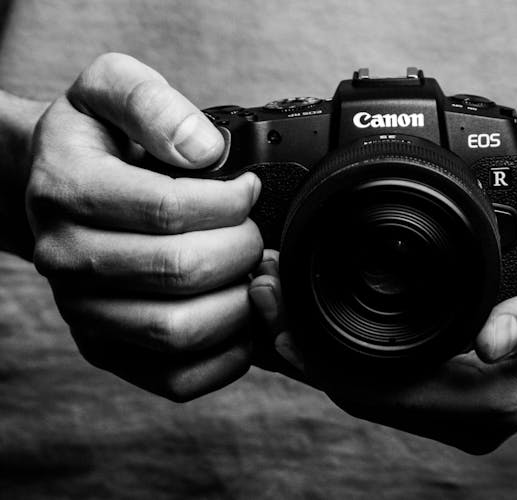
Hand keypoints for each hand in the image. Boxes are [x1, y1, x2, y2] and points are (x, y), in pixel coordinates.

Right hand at [26, 53, 262, 400]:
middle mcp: (67, 258)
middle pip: (182, 271)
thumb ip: (150, 102)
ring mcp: (84, 313)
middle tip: (253, 232)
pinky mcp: (107, 350)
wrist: (53, 188)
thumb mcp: (109, 88)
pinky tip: (237, 315)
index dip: (229, 201)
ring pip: (182, 331)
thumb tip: (205, 150)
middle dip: (242, 248)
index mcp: (68, 189)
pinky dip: (226, 355)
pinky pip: (177, 378)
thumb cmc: (95, 142)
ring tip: (250, 271)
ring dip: (240, 302)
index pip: (168, 209)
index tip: (247, 189)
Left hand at [250, 224, 516, 452]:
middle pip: (361, 391)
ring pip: (364, 386)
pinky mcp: (452, 384)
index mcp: (497, 396)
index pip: (387, 390)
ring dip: (313, 350)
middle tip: (259, 294)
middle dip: (301, 350)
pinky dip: (338, 351)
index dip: (323, 361)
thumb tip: (491, 341)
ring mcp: (459, 403)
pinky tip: (311, 321)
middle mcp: (470, 411)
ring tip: (272, 301)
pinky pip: (379, 376)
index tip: (276, 317)